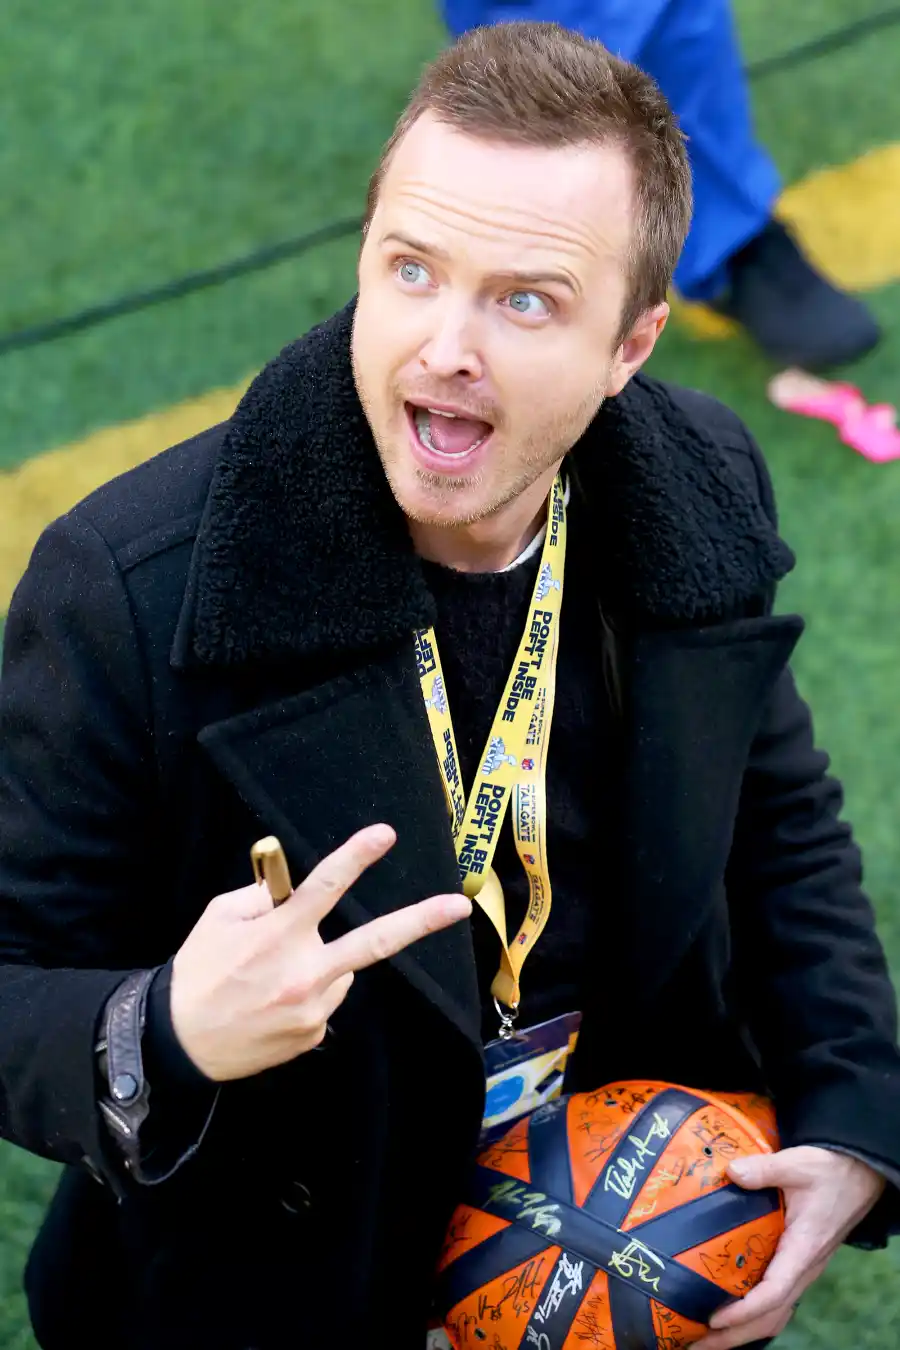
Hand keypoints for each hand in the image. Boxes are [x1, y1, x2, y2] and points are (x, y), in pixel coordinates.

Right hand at [170, 823, 470, 1080]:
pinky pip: (325, 1001)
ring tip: (272, 979)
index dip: (356, 857)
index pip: (325, 886)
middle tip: (459, 905)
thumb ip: (262, 896)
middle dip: (420, 921)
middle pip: (374, 941)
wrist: (178, 1043)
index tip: (386, 834)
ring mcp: (313, 1008)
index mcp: (278, 933)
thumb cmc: (198, 970)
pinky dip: (309, 994)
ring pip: (341, 970)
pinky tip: (273, 1004)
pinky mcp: (314, 1034)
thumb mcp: (219, 917)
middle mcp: (304, 971)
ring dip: (322, 964)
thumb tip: (292, 887)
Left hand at [698, 1145, 885, 1347]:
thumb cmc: (829, 1171)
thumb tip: (731, 1172)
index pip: (774, 1293)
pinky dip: (753, 1316)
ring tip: (706, 1338)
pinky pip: (776, 1301)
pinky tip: (729, 1314)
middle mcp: (802, 1268)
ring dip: (742, 1331)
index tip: (714, 1320)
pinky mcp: (796, 1264)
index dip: (743, 1311)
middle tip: (695, 1344)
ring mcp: (800, 1269)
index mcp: (802, 1250)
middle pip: (770, 1317)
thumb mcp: (798, 1164)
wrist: (857, 1174)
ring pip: (774, 1314)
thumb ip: (765, 1169)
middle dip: (734, 1336)